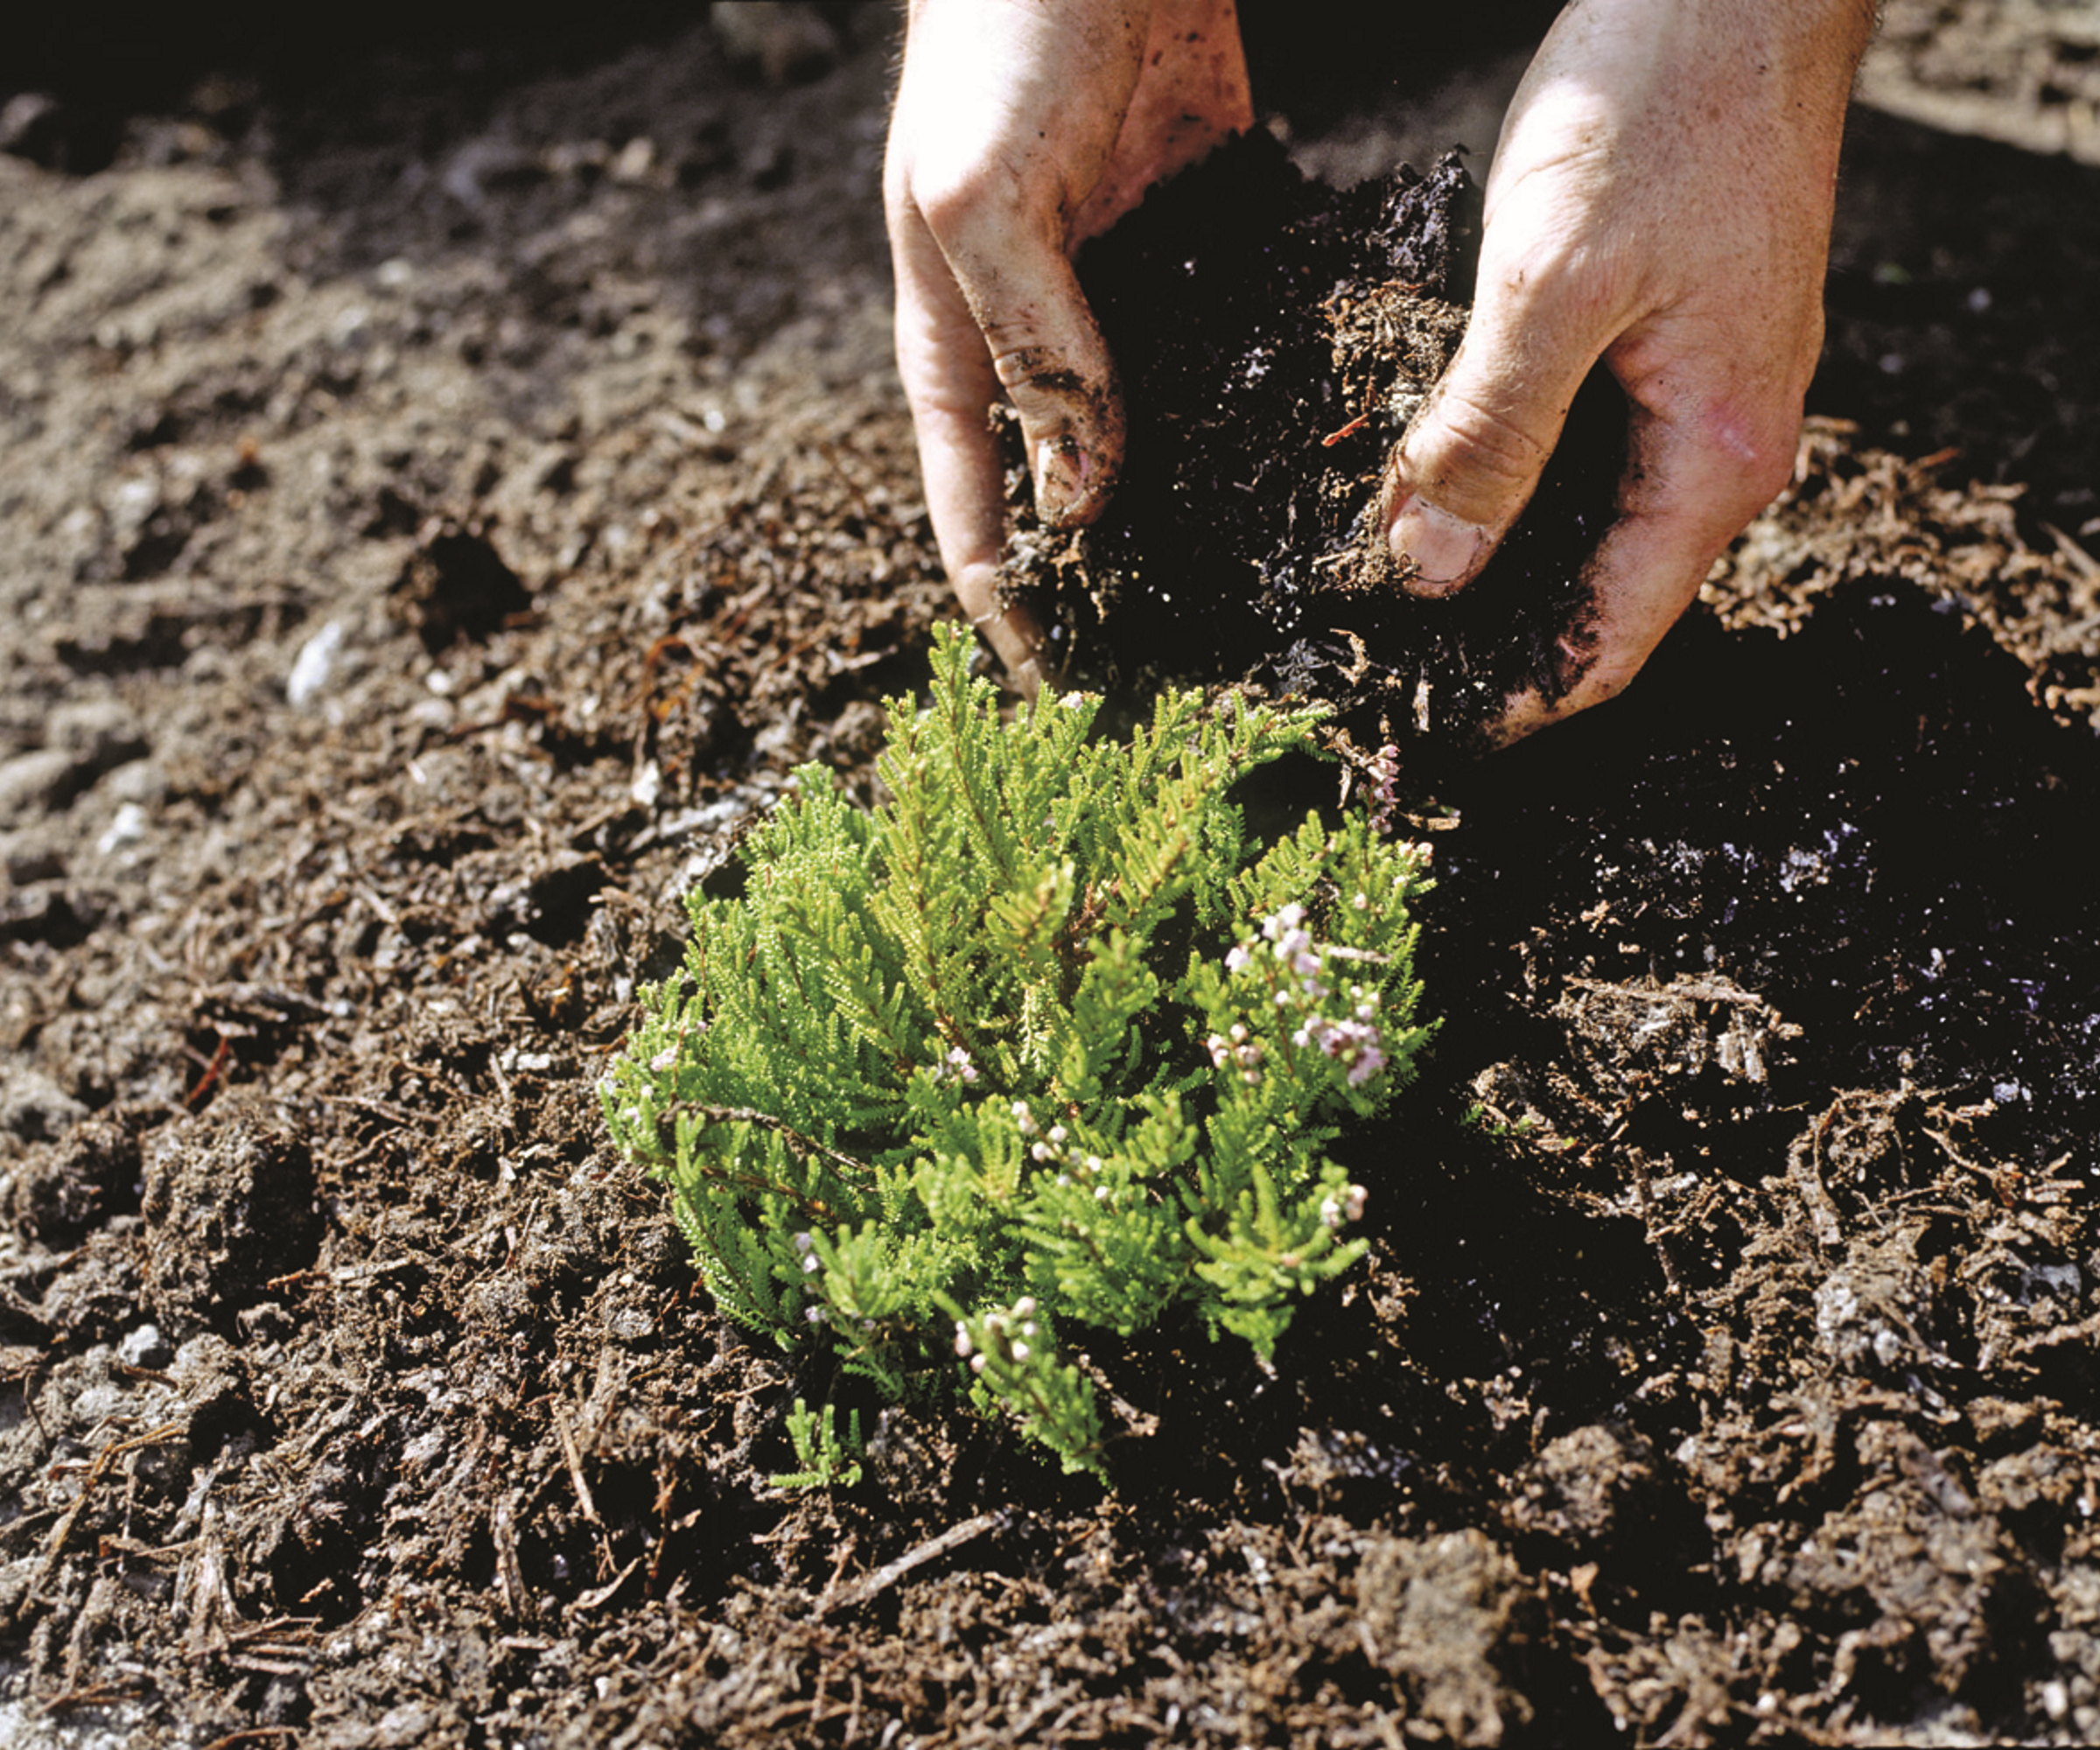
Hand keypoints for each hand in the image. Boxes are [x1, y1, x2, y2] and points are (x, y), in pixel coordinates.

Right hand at [885, 0, 1251, 690]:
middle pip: (1084, 504)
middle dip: (1136, 589)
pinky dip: (1283, 403)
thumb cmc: (998, 35)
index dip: (1018, 624)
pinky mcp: (1213, 241)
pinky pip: (1247, 345)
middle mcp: (1046, 344)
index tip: (1074, 712)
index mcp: (957, 351)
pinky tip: (1348, 463)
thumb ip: (1033, 351)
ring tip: (1293, 598)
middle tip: (1212, 678)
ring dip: (1220, 514)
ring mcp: (1133, 297)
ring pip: (1173, 440)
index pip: (976, 527)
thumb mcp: (981, 201)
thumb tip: (1084, 506)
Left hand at [1381, 0, 1875, 742]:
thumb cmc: (1661, 108)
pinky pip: (1576, 452)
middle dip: (1487, 639)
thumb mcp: (1551, 282)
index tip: (1415, 731)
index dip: (1513, 702)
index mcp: (1713, 461)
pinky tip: (1420, 479)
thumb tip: (1433, 573)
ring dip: (1487, 561)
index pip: (1612, 642)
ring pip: (1579, 525)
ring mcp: (1696, 398)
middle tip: (1367, 668)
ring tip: (1372, 589)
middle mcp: (1717, 449)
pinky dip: (1501, 478)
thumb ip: (1491, 433)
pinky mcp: (1664, 347)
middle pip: (1594, 597)